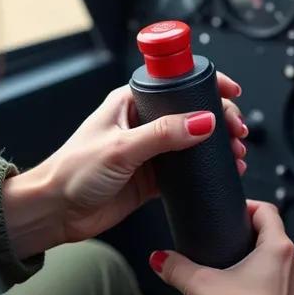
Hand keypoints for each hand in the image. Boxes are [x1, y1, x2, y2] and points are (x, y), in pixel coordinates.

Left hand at [3, 73, 247, 257]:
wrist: (56, 211)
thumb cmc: (73, 171)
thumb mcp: (122, 147)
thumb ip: (163, 134)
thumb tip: (203, 121)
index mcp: (131, 101)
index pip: (176, 83)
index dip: (207, 84)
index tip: (231, 91)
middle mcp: (142, 122)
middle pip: (191, 111)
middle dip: (220, 118)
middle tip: (237, 131)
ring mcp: (149, 149)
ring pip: (193, 140)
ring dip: (217, 144)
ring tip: (236, 153)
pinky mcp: (152, 176)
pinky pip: (188, 168)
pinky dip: (207, 169)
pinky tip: (223, 171)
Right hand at [149, 201, 293, 294]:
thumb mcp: (199, 284)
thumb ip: (177, 266)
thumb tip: (161, 258)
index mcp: (278, 251)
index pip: (268, 212)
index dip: (250, 208)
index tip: (237, 212)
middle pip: (276, 242)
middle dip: (253, 243)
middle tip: (231, 248)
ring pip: (283, 271)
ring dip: (264, 271)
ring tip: (237, 280)